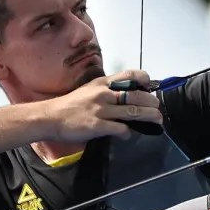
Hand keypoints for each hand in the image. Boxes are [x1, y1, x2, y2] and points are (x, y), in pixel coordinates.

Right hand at [49, 71, 163, 141]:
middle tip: (158, 109)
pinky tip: (129, 134)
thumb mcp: (90, 90)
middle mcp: (104, 94)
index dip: (143, 79)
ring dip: (148, 117)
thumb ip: (108, 91)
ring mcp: (101, 110)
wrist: (50, 117)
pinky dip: (128, 132)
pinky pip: (120, 128)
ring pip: (132, 112)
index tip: (150, 86)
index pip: (128, 75)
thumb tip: (128, 98)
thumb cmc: (71, 105)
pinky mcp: (97, 126)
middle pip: (136, 96)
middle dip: (151, 103)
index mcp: (102, 83)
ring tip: (157, 120)